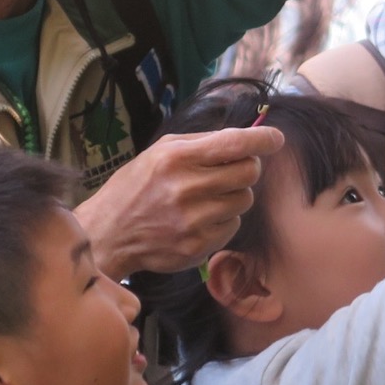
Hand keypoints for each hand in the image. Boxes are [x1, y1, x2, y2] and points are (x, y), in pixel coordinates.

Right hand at [76, 126, 284, 276]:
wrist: (108, 234)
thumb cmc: (136, 186)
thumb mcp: (160, 152)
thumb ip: (201, 142)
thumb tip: (244, 137)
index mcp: (176, 158)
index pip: (233, 144)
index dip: (262, 139)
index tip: (275, 138)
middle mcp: (186, 189)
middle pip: (249, 173)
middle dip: (247, 168)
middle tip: (232, 170)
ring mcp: (193, 221)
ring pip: (244, 201)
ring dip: (234, 196)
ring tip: (208, 197)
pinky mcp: (197, 247)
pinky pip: (233, 227)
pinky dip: (224, 220)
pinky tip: (201, 219)